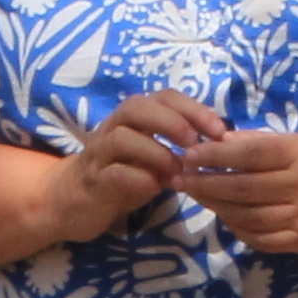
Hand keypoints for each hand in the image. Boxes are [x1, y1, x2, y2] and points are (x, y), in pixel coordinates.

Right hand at [41, 90, 222, 247]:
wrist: (76, 200)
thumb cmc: (123, 174)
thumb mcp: (155, 157)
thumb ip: (180, 148)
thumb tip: (220, 146)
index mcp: (134, 118)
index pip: (164, 97)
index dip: (193, 109)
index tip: (219, 131)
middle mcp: (113, 128)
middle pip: (137, 107)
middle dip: (172, 122)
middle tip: (195, 144)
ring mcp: (99, 154)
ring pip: (120, 137)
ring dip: (155, 152)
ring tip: (178, 171)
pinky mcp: (92, 181)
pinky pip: (112, 173)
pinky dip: (136, 178)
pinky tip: (155, 187)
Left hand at [178, 122, 297, 257]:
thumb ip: (260, 141)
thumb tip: (219, 141)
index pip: (250, 154)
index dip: (215, 156)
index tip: (189, 155)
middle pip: (243, 188)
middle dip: (206, 183)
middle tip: (180, 178)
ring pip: (247, 215)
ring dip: (215, 206)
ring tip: (196, 194)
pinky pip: (259, 238)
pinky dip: (235, 227)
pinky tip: (223, 215)